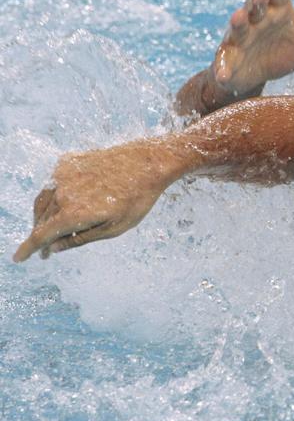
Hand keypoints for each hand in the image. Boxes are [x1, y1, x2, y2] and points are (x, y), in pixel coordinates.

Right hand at [13, 143, 179, 261]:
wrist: (147, 162)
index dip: (28, 249)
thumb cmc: (136, 199)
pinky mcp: (66, 162)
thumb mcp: (114, 228)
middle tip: (47, 251)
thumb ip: (81, 239)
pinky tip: (67, 204)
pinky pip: (53, 184)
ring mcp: (62, 175)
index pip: (41, 235)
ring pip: (43, 202)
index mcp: (74, 213)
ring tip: (54, 231)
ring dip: (44, 218)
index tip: (19, 258)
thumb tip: (54, 248)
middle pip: (41, 220)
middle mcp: (63, 193)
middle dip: (42, 237)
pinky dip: (55, 197)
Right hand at [212, 0, 293, 94]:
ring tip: (238, 17)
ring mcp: (239, 41)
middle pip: (255, 6)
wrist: (255, 73)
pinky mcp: (228, 63)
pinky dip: (223, 68)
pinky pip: (224, 65)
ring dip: (236, 22)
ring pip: (236, 29)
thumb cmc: (284, 47)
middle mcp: (256, 21)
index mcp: (278, 11)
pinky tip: (224, 73)